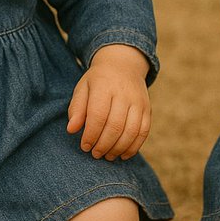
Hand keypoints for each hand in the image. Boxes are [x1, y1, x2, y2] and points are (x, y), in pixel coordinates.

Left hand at [66, 44, 151, 160]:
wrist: (124, 64)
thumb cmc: (98, 81)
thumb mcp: (83, 88)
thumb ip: (76, 109)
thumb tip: (71, 130)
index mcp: (104, 86)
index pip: (98, 115)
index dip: (91, 135)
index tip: (85, 146)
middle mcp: (124, 93)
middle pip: (115, 126)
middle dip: (104, 145)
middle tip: (95, 154)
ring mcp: (138, 101)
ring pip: (131, 131)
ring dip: (118, 148)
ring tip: (108, 156)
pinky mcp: (147, 108)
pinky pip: (144, 131)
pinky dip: (134, 147)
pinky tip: (124, 155)